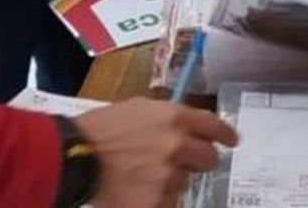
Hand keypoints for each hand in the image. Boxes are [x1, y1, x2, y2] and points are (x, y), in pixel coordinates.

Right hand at [73, 99, 237, 207]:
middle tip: (184, 163)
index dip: (225, 134)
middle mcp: (178, 145)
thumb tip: (182, 126)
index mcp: (174, 117)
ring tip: (143, 176)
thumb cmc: (101, 129)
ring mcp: (168, 175)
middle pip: (209, 159)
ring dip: (170, 181)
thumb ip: (166, 117)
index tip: (232, 141)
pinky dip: (155, 199)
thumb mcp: (137, 109)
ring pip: (184, 183)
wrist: (75, 157)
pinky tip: (136, 191)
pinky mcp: (157, 201)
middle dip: (200, 161)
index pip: (213, 126)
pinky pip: (167, 201)